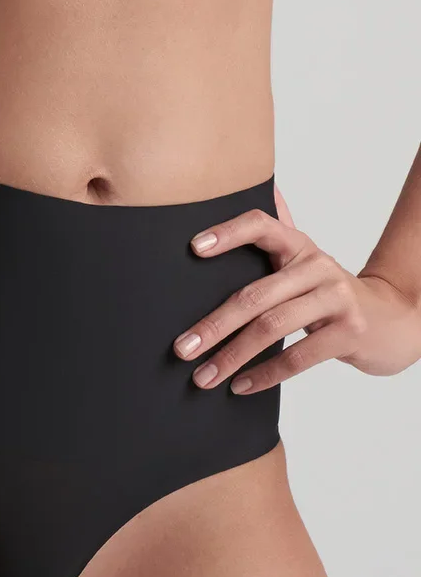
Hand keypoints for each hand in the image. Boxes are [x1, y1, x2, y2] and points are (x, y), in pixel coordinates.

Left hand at [172, 196, 420, 393]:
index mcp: (299, 247)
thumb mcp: (307, 261)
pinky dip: (265, 374)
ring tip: (204, 377)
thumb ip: (282, 235)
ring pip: (272, 327)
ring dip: (232, 356)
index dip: (228, 233)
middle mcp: (317, 266)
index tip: (193, 248)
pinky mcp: (349, 332)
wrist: (393, 319)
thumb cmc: (334, 294)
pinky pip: (298, 356)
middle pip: (255, 294)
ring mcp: (336, 298)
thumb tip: (267, 190)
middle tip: (182, 348)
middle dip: (213, 325)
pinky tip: (240, 386)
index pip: (261, 226)